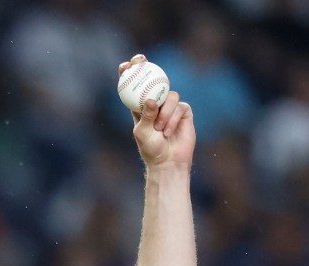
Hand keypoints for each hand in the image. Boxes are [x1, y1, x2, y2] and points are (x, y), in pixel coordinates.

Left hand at [119, 55, 195, 169]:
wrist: (168, 160)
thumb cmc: (151, 148)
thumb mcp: (142, 132)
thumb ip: (145, 115)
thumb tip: (150, 99)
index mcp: (140, 107)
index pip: (134, 87)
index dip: (130, 74)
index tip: (126, 65)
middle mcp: (155, 104)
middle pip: (153, 80)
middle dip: (148, 67)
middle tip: (143, 62)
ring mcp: (170, 106)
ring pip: (169, 95)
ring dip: (164, 113)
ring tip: (159, 129)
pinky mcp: (183, 111)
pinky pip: (179, 107)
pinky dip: (173, 119)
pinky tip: (168, 131)